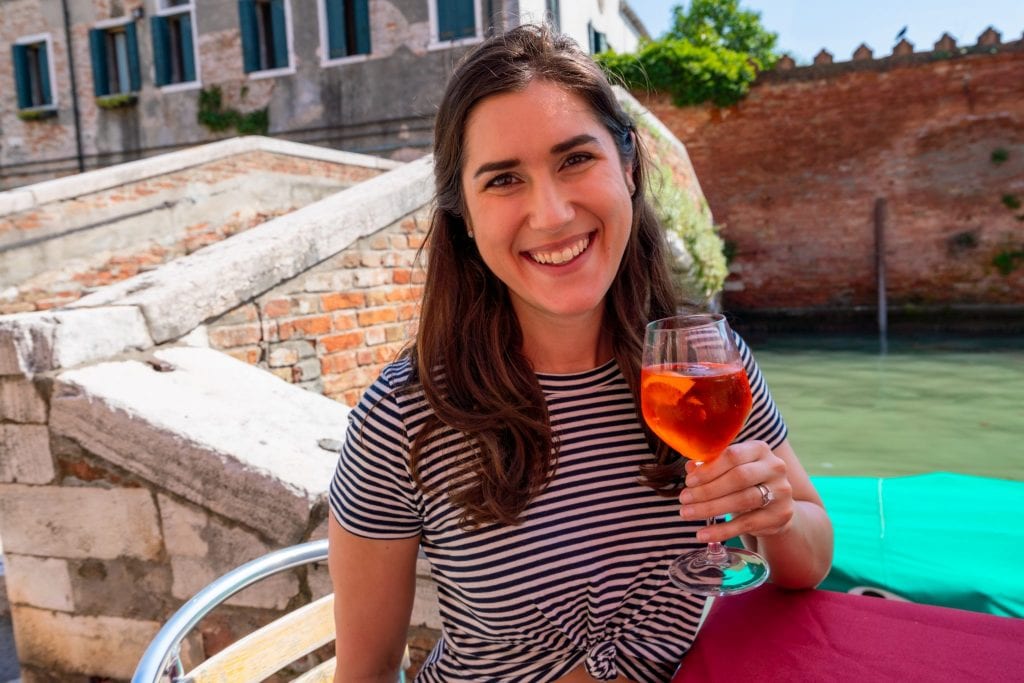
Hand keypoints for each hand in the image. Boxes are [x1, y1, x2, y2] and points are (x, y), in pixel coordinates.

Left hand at [678, 440, 794, 543]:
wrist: (775, 505)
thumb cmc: (746, 482)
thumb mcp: (729, 470)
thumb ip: (710, 466)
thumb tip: (690, 468)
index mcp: (759, 449)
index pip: (732, 456)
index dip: (708, 469)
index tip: (689, 482)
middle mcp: (775, 467)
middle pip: (738, 477)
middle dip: (707, 490)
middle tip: (684, 499)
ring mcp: (781, 491)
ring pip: (742, 500)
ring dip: (710, 508)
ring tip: (688, 514)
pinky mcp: (781, 515)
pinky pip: (747, 523)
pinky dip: (722, 531)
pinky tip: (703, 534)